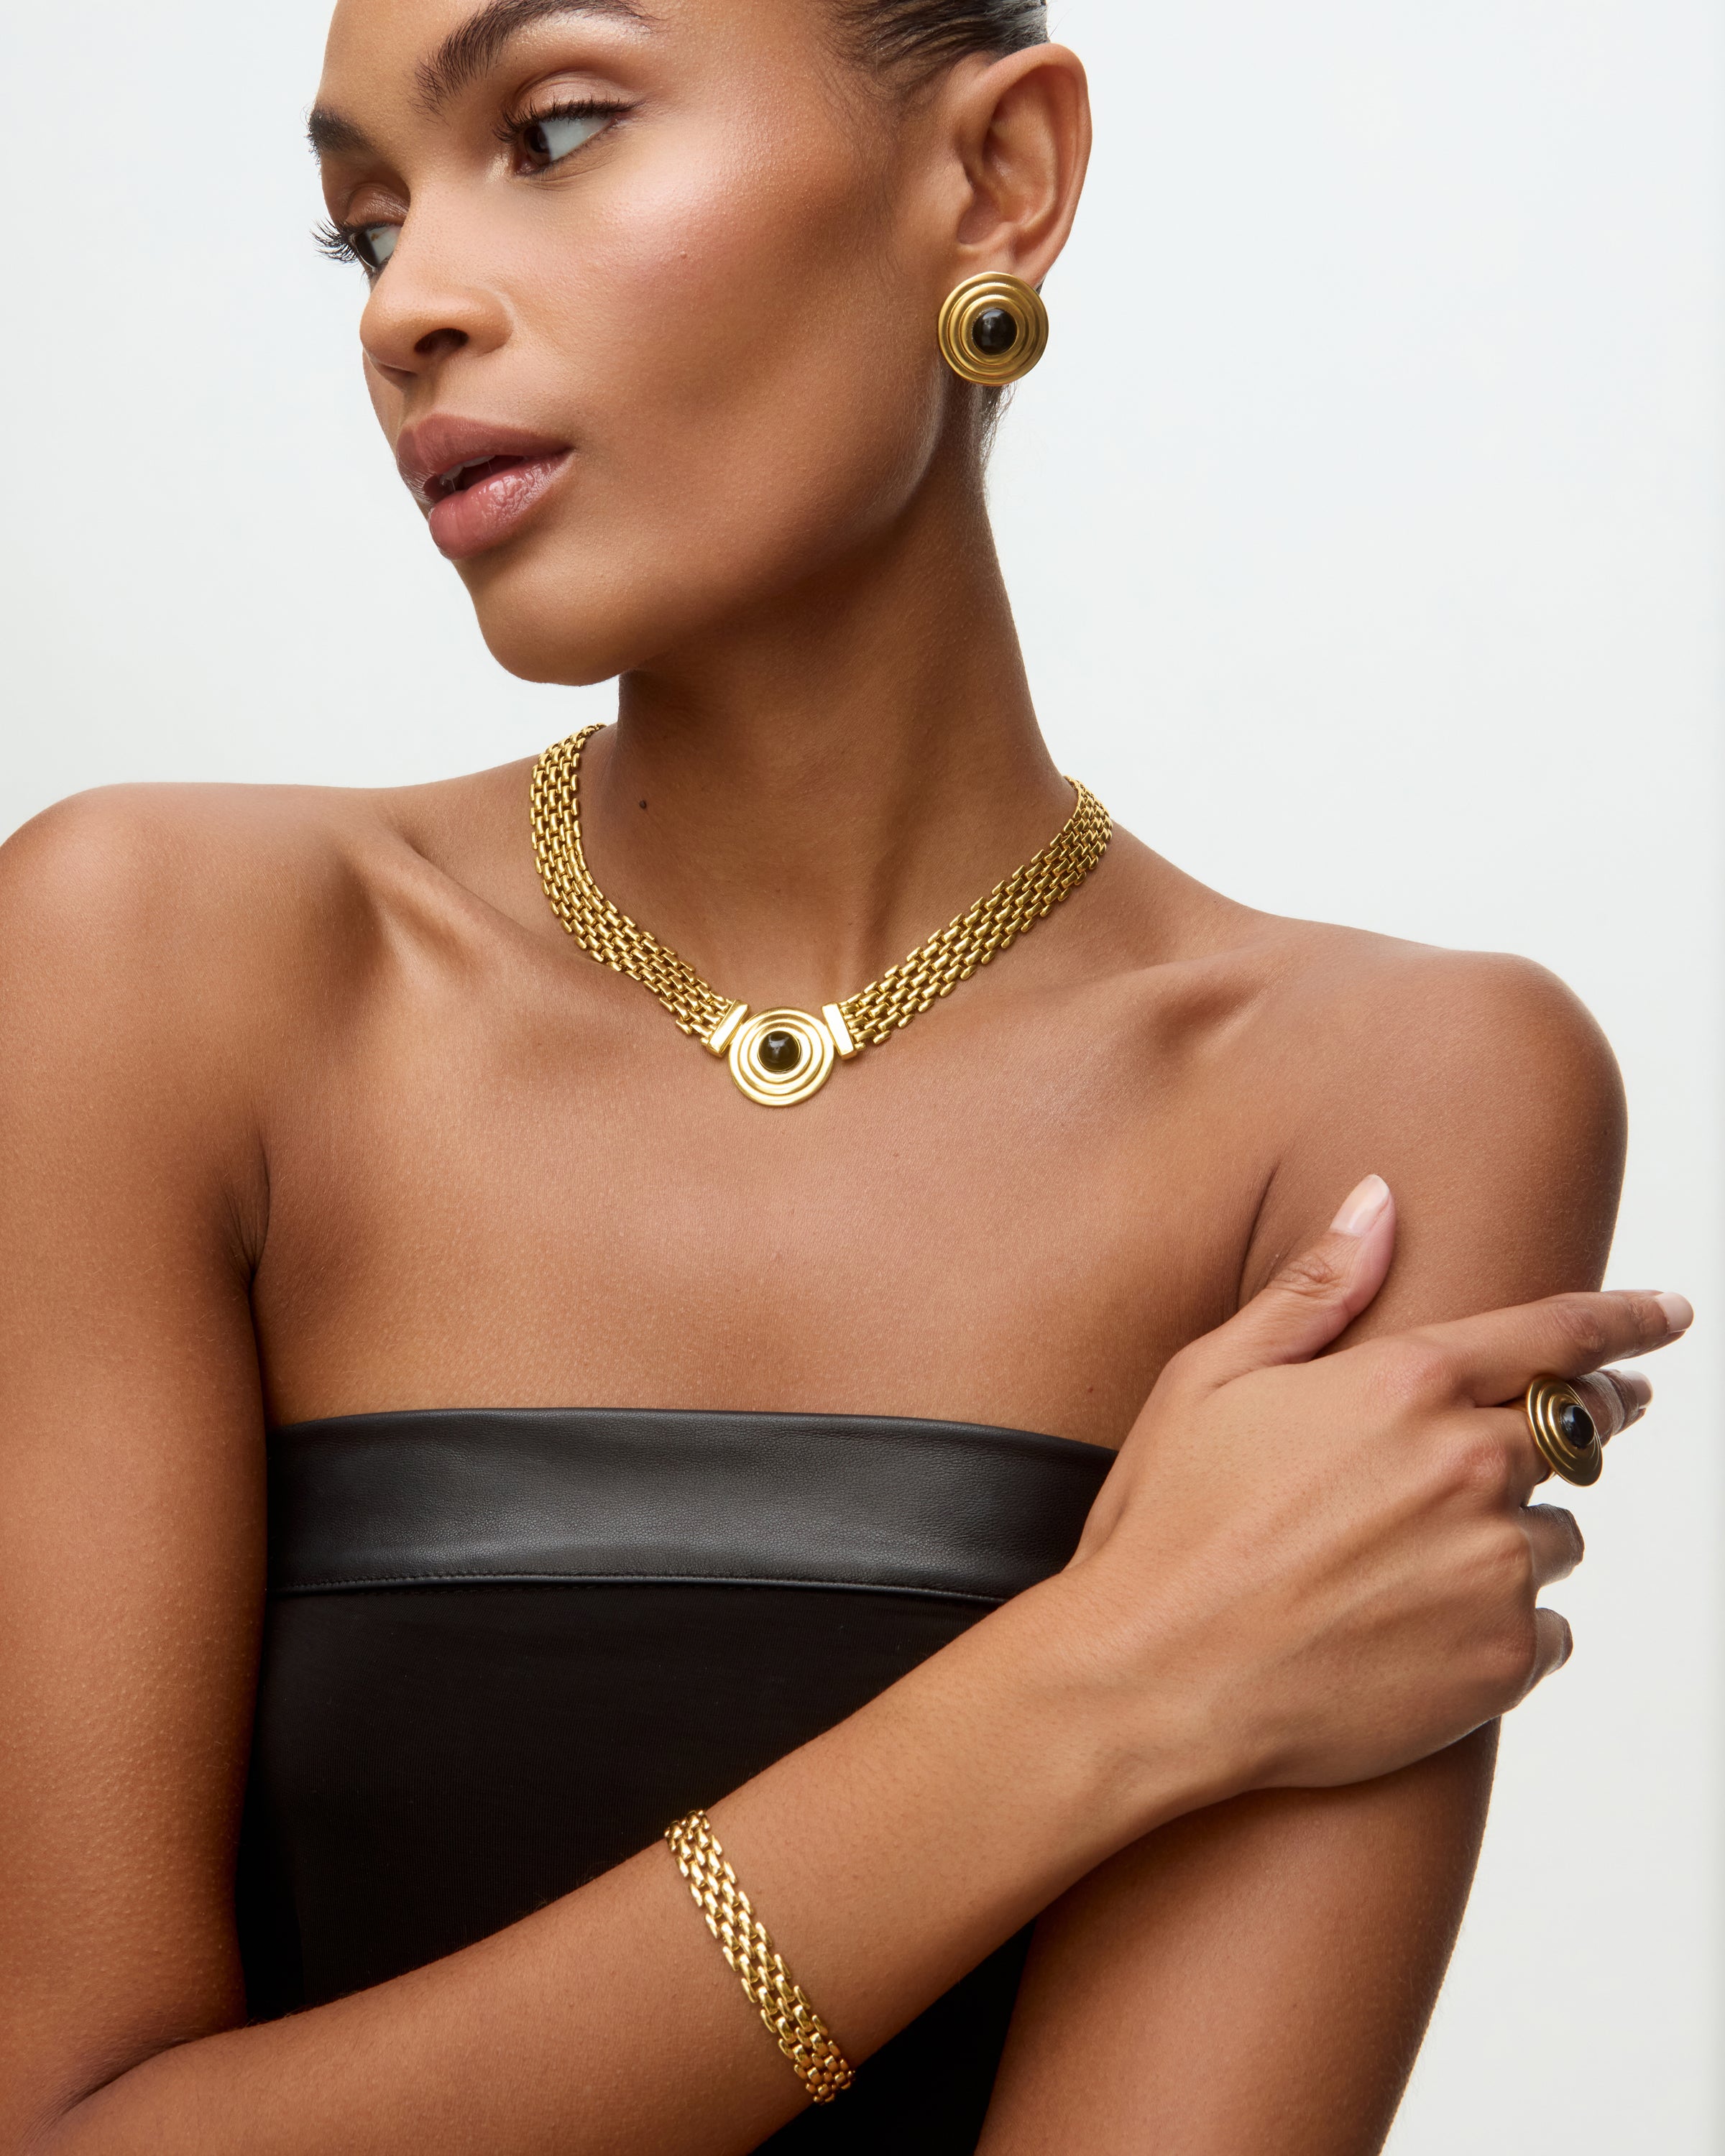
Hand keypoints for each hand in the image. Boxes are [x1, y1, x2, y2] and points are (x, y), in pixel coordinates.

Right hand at [1066, 1175, 1690, 1804]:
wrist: (1155, 1680)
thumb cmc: (1167, 1526)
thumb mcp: (1212, 1377)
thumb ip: (1315, 1289)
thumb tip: (1379, 1203)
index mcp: (1405, 1384)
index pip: (1555, 1335)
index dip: (1624, 1322)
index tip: (1668, 1318)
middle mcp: (1469, 1469)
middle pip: (1575, 1431)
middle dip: (1578, 1423)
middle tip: (1543, 1441)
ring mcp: (1493, 1569)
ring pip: (1558, 1536)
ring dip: (1514, 1536)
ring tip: (1413, 1565)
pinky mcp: (1500, 1662)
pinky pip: (1548, 1630)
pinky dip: (1502, 1625)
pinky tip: (1420, 1631)